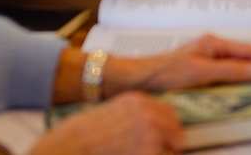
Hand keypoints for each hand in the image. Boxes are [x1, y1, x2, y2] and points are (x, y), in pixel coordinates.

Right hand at [32, 93, 182, 154]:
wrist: (73, 144)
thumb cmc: (87, 134)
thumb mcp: (113, 113)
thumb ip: (136, 117)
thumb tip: (157, 129)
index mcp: (139, 101)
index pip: (170, 113)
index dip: (169, 129)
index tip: (166, 139)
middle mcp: (149, 113)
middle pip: (176, 131)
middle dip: (170, 145)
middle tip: (158, 152)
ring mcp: (151, 133)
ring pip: (173, 150)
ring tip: (138, 154)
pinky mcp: (150, 151)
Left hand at [103, 34, 250, 95]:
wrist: (138, 79)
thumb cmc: (164, 74)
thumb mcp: (200, 73)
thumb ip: (230, 70)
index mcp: (214, 43)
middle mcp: (211, 48)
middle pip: (247, 58)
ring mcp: (206, 59)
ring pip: (237, 67)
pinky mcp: (200, 72)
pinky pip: (226, 76)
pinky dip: (238, 84)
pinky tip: (240, 96)